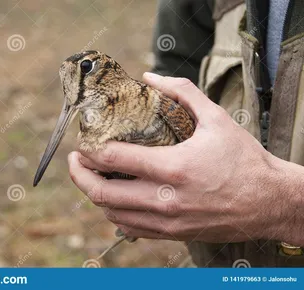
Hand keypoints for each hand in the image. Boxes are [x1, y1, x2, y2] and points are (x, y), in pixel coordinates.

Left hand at [67, 73, 292, 242]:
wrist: (268, 202)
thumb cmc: (244, 160)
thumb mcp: (216, 118)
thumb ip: (182, 92)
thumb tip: (151, 76)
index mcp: (173, 168)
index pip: (113, 159)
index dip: (89, 150)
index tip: (83, 141)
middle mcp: (164, 199)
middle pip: (102, 193)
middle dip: (79, 175)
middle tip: (76, 160)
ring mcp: (166, 221)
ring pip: (111, 213)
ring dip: (94, 194)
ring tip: (92, 177)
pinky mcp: (171, 233)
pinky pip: (130, 228)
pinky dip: (115, 212)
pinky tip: (115, 200)